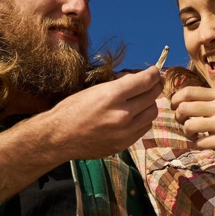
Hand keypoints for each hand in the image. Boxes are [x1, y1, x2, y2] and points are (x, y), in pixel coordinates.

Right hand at [47, 66, 163, 159]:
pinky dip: (143, 119)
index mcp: (113, 95)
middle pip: (152, 96)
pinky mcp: (124, 144)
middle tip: (154, 83)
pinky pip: (144, 128)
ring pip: (152, 113)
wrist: (59, 136)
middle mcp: (122, 114)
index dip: (153, 74)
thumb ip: (119, 86)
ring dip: (150, 104)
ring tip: (142, 100)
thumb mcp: (95, 89)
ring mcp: (125, 131)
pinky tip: (135, 116)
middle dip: (155, 87)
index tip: (154, 71)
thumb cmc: (72, 109)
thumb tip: (138, 80)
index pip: (145, 81)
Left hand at [171, 86, 214, 154]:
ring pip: (189, 126)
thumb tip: (176, 99)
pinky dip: (197, 143)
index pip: (188, 91)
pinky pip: (200, 142)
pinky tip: (203, 141)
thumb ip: (203, 98)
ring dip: (187, 132)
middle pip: (184, 108)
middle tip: (183, 122)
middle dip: (178, 117)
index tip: (174, 107)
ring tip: (193, 133)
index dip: (175, 99)